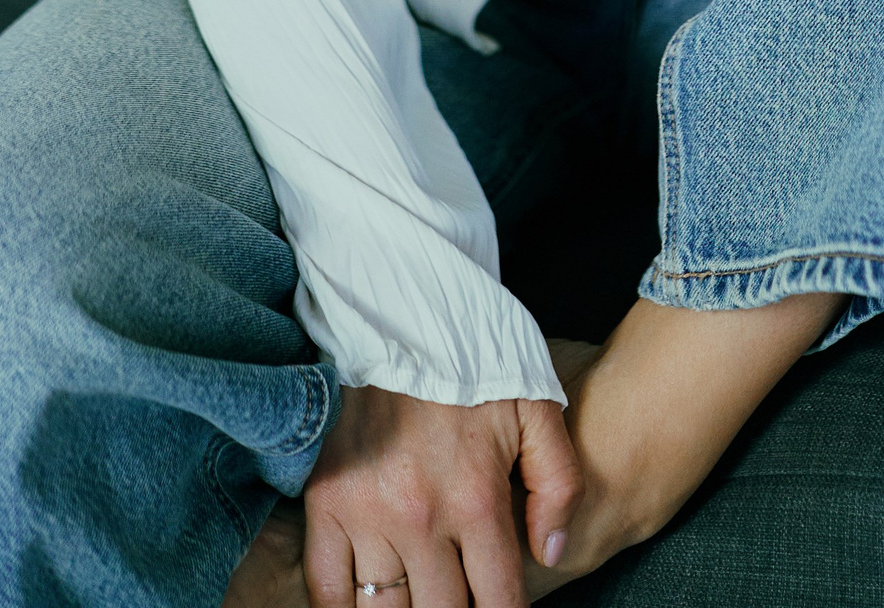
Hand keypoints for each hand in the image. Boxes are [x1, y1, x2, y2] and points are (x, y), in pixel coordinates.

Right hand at [302, 383, 580, 607]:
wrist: (399, 306)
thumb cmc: (473, 356)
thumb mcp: (537, 407)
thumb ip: (558, 484)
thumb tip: (552, 553)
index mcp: (477, 500)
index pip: (498, 602)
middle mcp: (421, 519)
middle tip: (459, 598)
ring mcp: (367, 514)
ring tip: (420, 597)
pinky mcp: (325, 501)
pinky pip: (326, 588)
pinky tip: (367, 604)